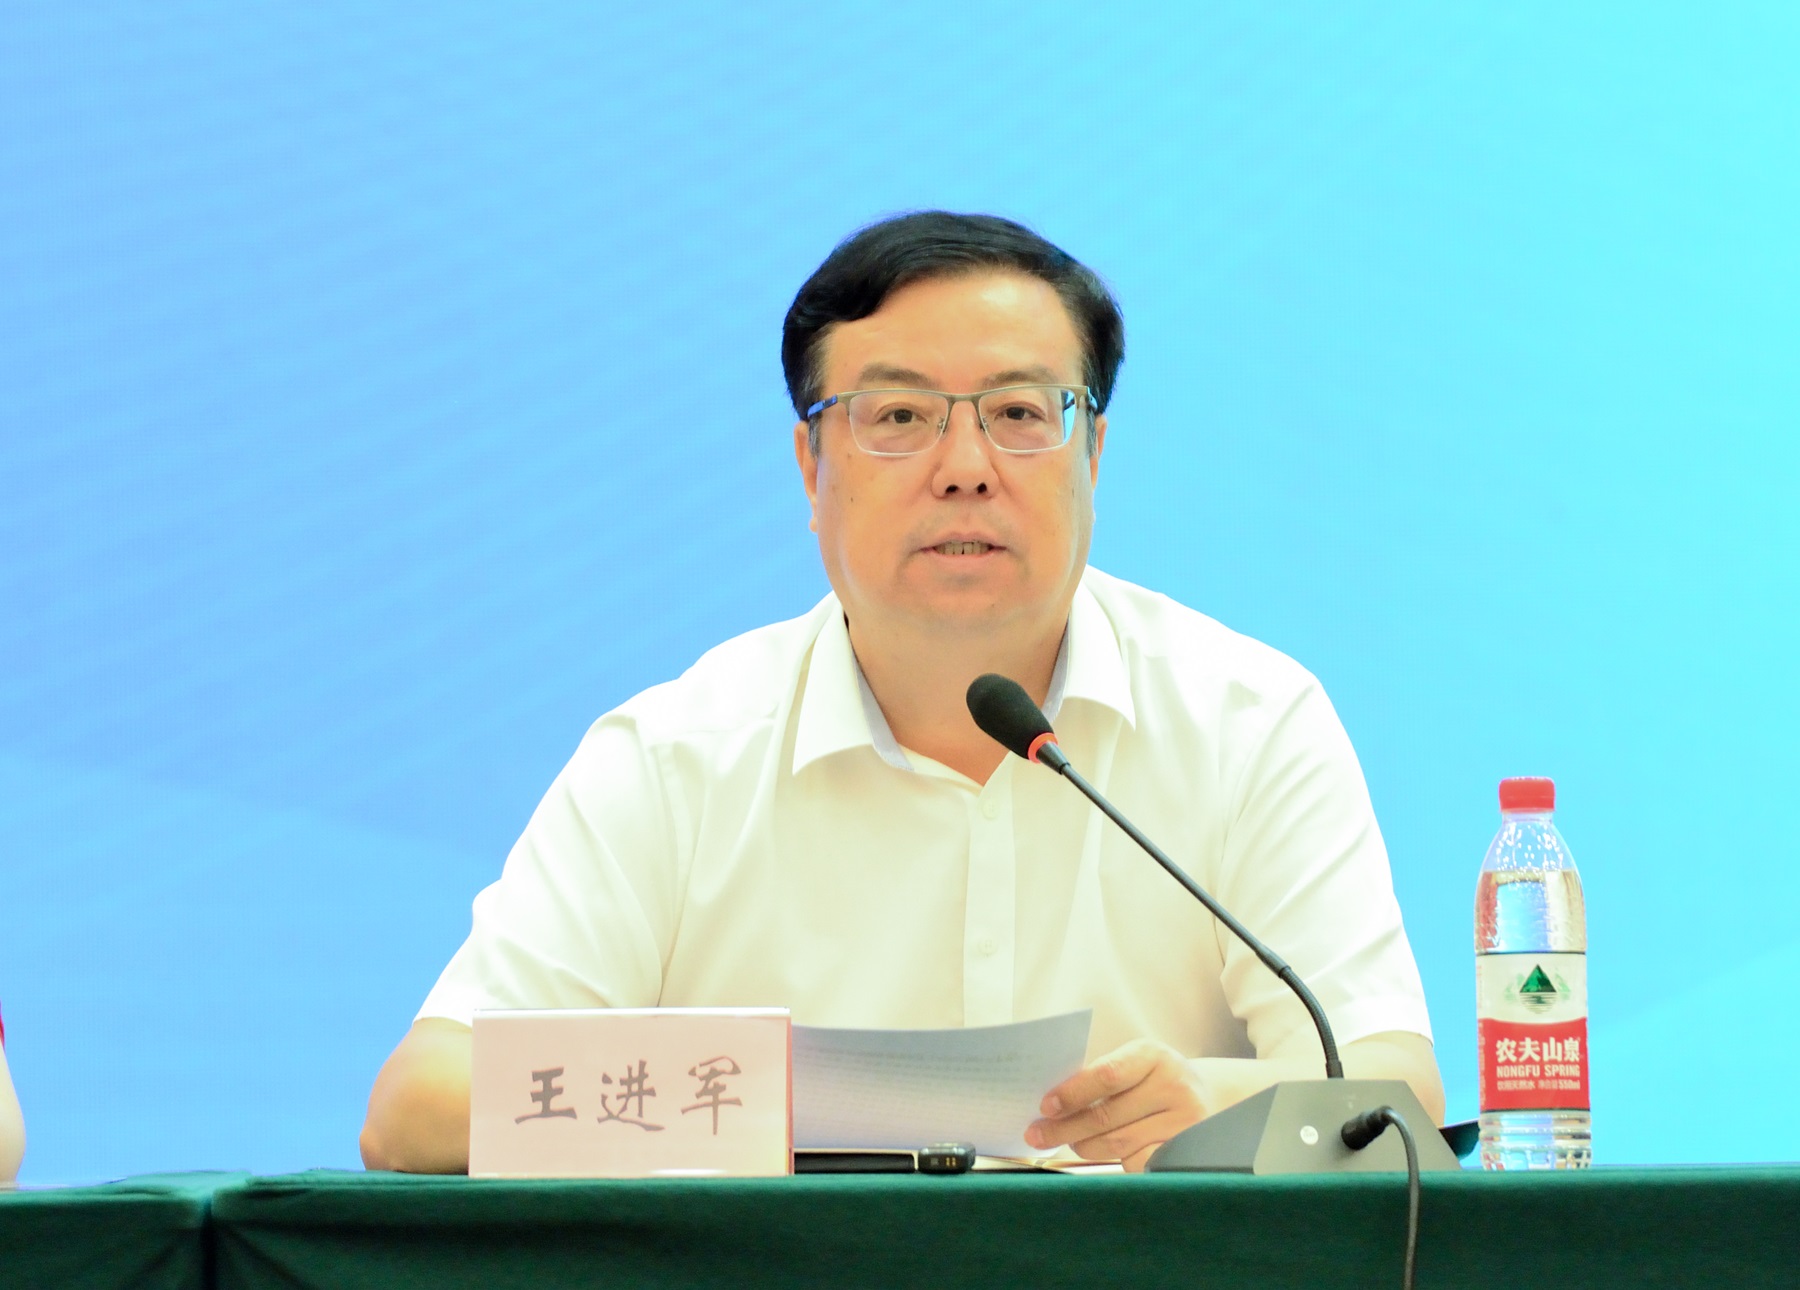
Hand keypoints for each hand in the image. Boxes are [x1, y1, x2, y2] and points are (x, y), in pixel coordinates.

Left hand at [1025, 1039, 1208, 1171]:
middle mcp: (1173, 1085)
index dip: (1072, 1093)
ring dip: (1083, 1146)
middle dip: (1064, 1128)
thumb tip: (1050, 1106)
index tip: (1045, 1107)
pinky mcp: (1185, 1152)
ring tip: (1069, 1141)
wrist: (1205, 1097)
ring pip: (1116, 1143)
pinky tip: (1103, 1152)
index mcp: (1152, 1055)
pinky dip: (1112, 1160)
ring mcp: (1184, 1121)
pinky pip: (1134, 1162)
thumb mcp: (1133, 1064)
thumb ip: (1098, 1078)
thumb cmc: (1152, 1080)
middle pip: (1106, 1115)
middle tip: (1037, 1135)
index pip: (1107, 1075)